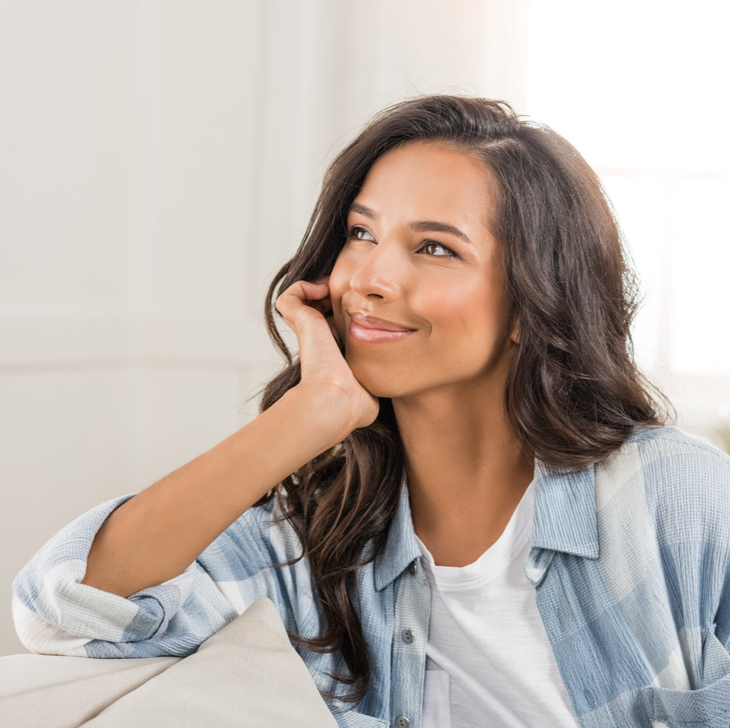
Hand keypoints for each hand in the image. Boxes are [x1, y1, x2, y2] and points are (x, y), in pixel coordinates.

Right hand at [275, 276, 379, 431]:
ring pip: (302, 297)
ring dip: (318, 286)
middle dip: (335, 294)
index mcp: (332, 349)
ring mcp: (305, 329)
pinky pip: (290, 295)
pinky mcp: (298, 320)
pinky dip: (303, 286)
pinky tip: (323, 292)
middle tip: (351, 291)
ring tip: (334, 289)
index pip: (335, 322)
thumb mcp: (374, 375)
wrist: (339, 398)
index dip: (347, 310)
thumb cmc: (358, 395)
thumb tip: (393, 366)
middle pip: (319, 306)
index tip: (365, 305)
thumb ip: (380, 367)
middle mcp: (317, 338)